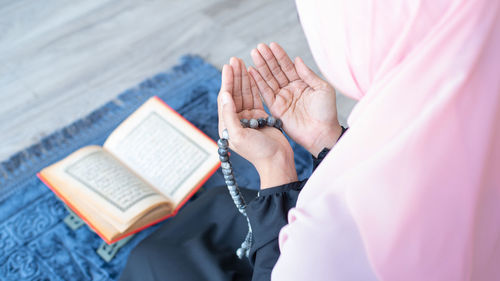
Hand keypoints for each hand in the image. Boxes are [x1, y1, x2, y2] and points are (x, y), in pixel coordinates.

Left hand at [218, 57, 297, 188]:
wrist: (277, 161)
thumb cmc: (258, 152)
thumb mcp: (239, 135)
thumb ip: (229, 115)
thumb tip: (224, 94)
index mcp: (226, 126)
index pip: (224, 99)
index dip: (226, 82)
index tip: (228, 67)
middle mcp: (236, 120)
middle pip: (233, 94)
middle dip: (234, 77)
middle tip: (235, 59)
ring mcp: (248, 118)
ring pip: (244, 94)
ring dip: (243, 78)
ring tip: (242, 62)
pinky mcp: (260, 117)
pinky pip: (255, 98)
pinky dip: (254, 86)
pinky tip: (253, 74)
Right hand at [248, 43, 342, 156]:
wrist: (323, 133)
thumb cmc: (327, 112)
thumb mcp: (322, 88)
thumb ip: (308, 74)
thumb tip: (296, 59)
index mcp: (302, 83)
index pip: (288, 66)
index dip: (280, 55)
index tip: (271, 45)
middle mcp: (290, 89)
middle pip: (276, 71)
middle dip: (267, 58)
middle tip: (258, 47)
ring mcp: (282, 98)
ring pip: (269, 80)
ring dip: (260, 67)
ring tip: (253, 54)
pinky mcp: (275, 109)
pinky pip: (265, 93)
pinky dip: (257, 82)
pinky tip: (251, 71)